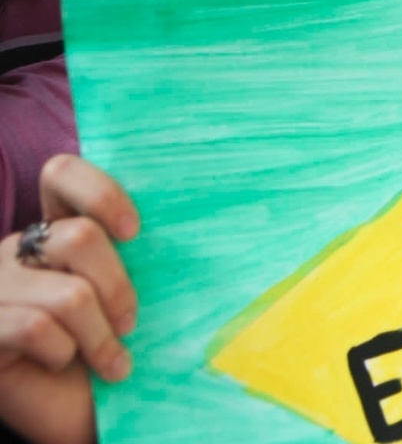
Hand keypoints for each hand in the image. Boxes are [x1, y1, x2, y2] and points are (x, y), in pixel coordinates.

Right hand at [0, 155, 139, 443]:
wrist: (79, 412)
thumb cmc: (109, 350)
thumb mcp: (124, 296)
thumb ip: (137, 257)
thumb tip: (198, 221)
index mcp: (53, 231)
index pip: (62, 174)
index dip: (100, 192)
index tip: (136, 232)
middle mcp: (18, 250)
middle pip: (79, 237)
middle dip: (118, 286)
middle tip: (132, 322)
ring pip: (67, 293)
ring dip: (100, 335)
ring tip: (115, 360)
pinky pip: (36, 327)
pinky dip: (65, 352)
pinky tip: (67, 364)